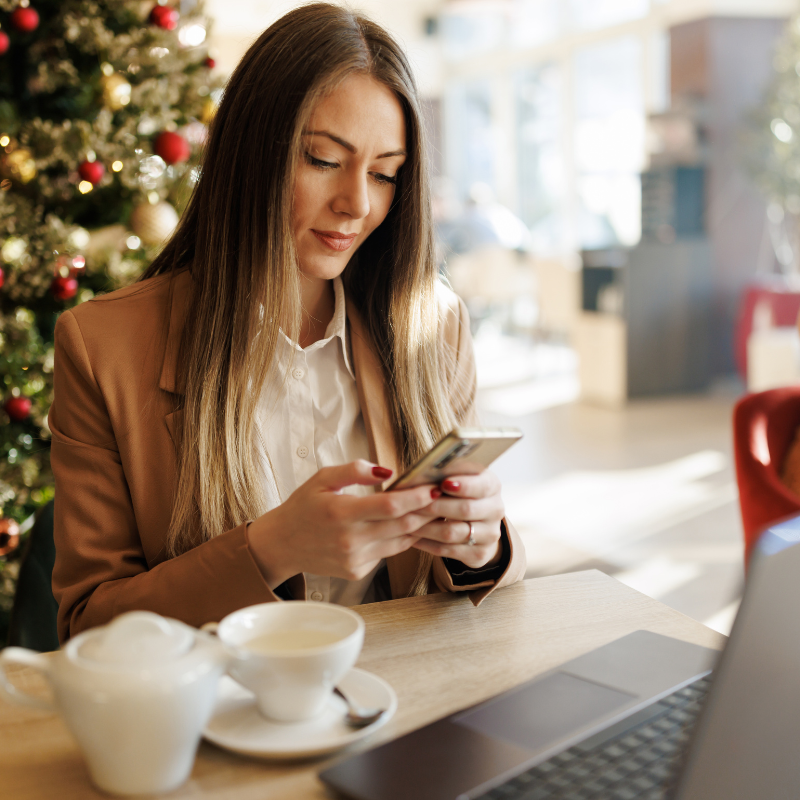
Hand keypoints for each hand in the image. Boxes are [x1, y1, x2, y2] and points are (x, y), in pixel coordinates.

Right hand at [246, 460, 436, 587]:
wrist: (282, 545)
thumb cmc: (303, 507)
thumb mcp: (322, 479)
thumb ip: (354, 471)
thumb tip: (387, 471)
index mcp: (341, 512)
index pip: (389, 506)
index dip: (416, 497)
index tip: (433, 487)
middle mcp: (350, 539)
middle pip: (402, 525)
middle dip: (427, 511)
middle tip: (445, 497)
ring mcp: (355, 559)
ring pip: (401, 541)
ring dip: (420, 526)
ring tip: (436, 510)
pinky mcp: (358, 571)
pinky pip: (389, 552)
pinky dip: (402, 538)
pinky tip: (412, 525)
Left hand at [411, 470, 504, 569]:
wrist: (477, 523)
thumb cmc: (459, 493)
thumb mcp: (459, 477)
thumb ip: (447, 473)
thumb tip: (424, 470)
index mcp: (492, 485)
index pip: (481, 485)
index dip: (463, 485)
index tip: (443, 483)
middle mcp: (495, 510)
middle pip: (466, 510)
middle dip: (436, 506)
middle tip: (412, 504)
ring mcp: (489, 534)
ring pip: (454, 533)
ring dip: (427, 527)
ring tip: (406, 521)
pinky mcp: (479, 554)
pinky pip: (449, 550)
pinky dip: (427, 544)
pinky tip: (412, 538)